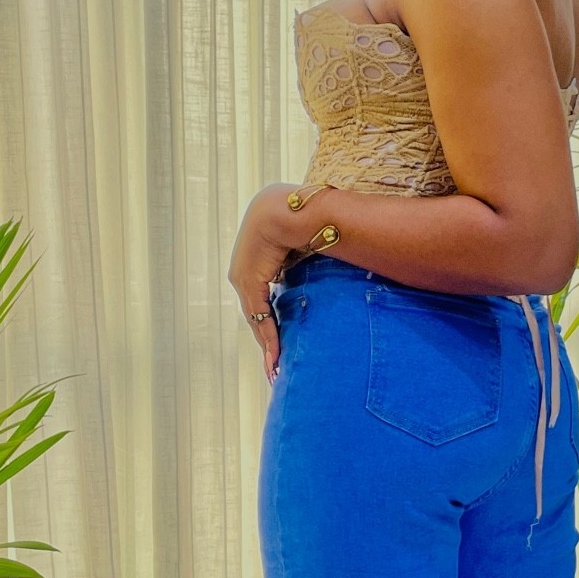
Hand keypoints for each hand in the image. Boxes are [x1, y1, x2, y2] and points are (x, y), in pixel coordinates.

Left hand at [228, 185, 301, 379]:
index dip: (273, 322)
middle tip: (276, 367)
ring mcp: (242, 273)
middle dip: (268, 342)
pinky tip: (276, 358)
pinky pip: (259, 315)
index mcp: (260, 255)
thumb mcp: (311, 246)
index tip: (282, 342)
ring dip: (268, 347)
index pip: (265, 297)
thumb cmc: (311, 216)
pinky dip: (269, 338)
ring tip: (277, 370)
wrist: (295, 207)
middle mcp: (245, 266)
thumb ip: (313, 260)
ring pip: (257, 317)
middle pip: (259, 312)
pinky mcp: (246, 280)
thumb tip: (336, 262)